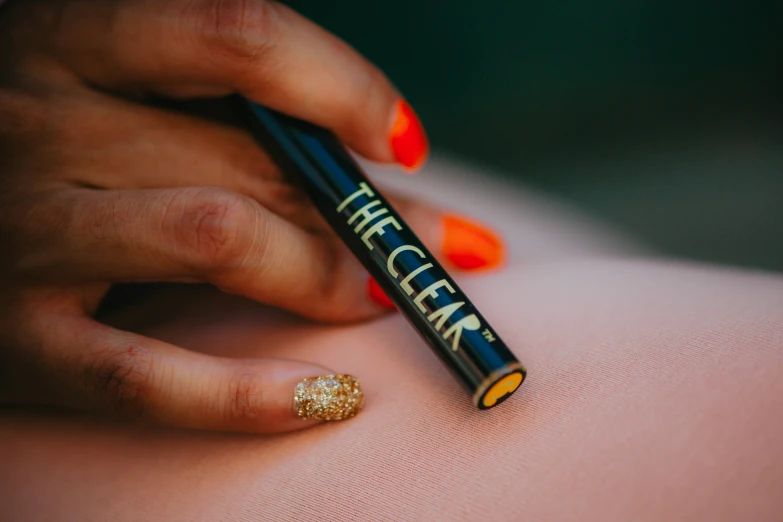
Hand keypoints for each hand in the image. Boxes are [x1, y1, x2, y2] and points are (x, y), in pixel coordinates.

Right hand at [0, 0, 504, 432]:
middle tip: (434, 247)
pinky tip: (326, 397)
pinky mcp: (16, 340)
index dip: (342, 85)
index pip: (238, 33)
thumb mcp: (118, 101)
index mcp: (73, 40)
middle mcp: (36, 121)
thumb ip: (226, 116)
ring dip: (323, 277)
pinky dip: (249, 396)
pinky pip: (147, 377)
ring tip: (378, 297)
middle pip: (251, 161)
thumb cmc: (56, 157)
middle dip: (368, 214)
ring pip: (217, 240)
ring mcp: (20, 232)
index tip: (403, 143)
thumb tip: (386, 163)